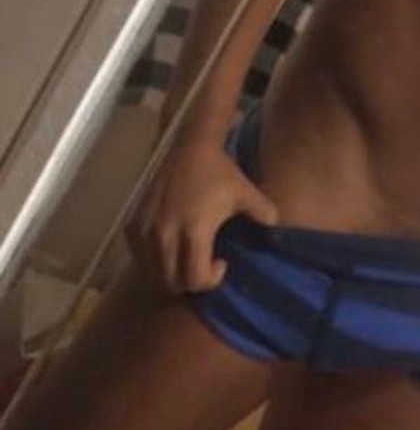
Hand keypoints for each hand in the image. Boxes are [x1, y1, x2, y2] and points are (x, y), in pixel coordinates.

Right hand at [127, 132, 278, 294]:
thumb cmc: (220, 172)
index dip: (210, 280)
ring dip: (170, 273)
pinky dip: (152, 259)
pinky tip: (168, 246)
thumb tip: (276, 231)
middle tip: (203, 264)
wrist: (191, 147)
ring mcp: (146, 229)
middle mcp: (165, 234)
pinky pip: (139, 256)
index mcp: (194, 230)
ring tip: (186, 256)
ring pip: (153, 272)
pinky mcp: (133, 223)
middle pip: (172, 282)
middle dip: (190, 281)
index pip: (195, 279)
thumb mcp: (246, 193)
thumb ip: (264, 214)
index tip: (221, 262)